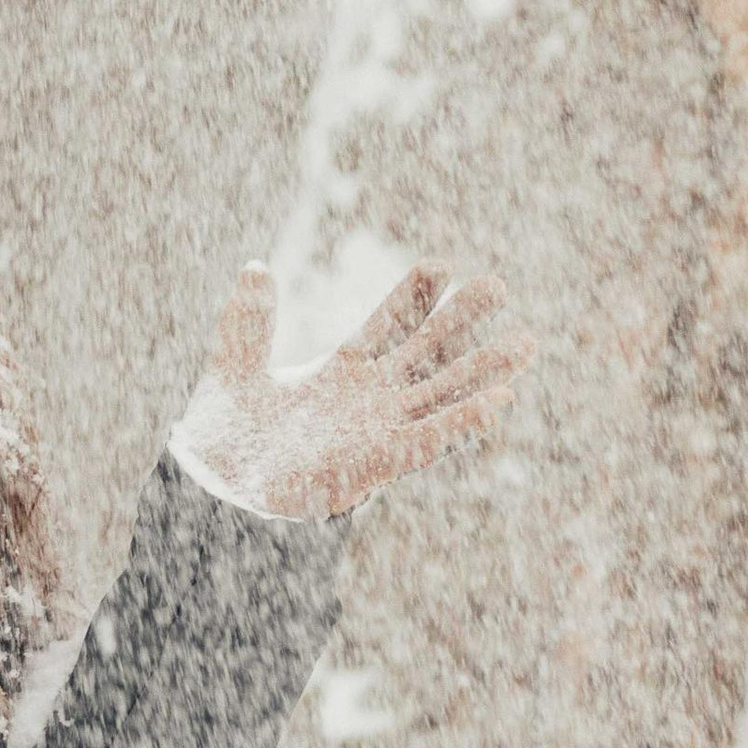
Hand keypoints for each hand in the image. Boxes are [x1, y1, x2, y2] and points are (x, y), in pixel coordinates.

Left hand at [176, 260, 530, 519]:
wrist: (221, 484)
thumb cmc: (229, 429)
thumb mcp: (234, 364)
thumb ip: (247, 320)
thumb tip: (254, 268)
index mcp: (341, 369)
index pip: (386, 325)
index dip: (412, 296)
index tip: (441, 264)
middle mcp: (369, 398)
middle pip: (425, 352)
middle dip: (459, 321)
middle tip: (498, 286)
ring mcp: (378, 430)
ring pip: (441, 395)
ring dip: (482, 373)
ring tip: (526, 344)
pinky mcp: (379, 463)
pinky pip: (430, 440)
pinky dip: (462, 421)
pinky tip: (499, 400)